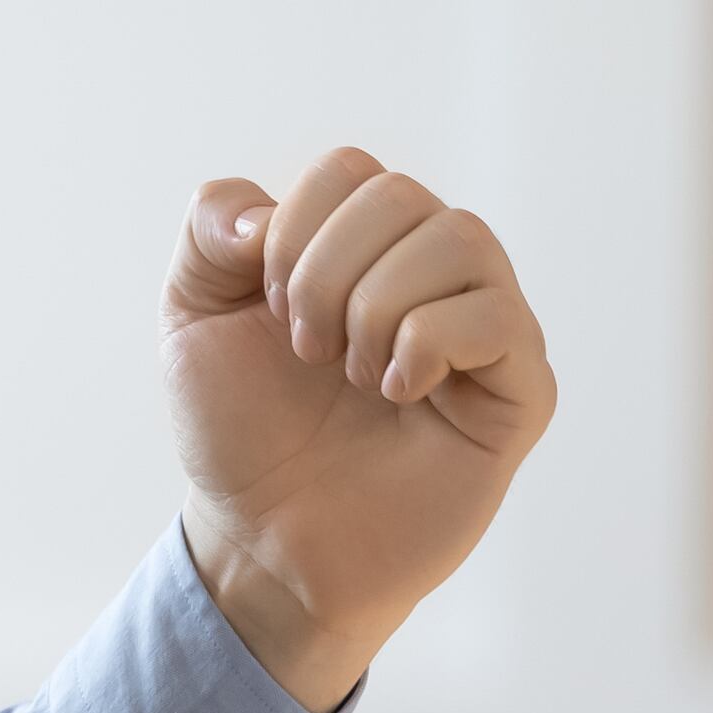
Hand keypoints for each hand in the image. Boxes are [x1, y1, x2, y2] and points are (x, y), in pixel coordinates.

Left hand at [167, 148, 556, 712]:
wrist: (268, 541)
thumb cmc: (242, 433)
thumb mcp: (192, 321)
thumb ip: (208, 234)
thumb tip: (259, 211)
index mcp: (362, 249)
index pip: (351, 171)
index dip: (295, 229)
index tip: (266, 308)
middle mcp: (433, 275)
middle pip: (402, 195)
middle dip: (325, 271)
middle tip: (305, 348)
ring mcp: (485, 328)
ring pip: (461, 238)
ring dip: (376, 306)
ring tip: (351, 374)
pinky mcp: (520, 390)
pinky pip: (499, 315)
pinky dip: (427, 343)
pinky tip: (396, 392)